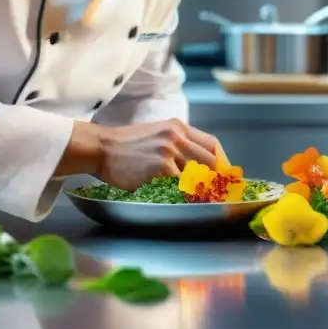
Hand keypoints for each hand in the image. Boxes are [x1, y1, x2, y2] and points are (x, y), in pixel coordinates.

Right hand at [96, 118, 219, 191]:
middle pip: (210, 161)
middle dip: (216, 180)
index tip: (225, 177)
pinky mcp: (161, 168)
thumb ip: (177, 145)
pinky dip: (183, 195)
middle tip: (216, 195)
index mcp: (177, 127)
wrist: (101, 148)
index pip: (212, 145)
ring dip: (200, 191)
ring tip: (199, 201)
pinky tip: (179, 200)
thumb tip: (198, 166)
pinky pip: (181, 186)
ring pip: (198, 175)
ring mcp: (169, 151)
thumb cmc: (126, 145)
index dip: (223, 163)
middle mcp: (176, 136)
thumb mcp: (156, 134)